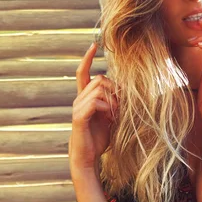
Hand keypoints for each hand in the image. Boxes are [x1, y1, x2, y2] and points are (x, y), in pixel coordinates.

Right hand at [69, 42, 118, 173]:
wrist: (87, 157)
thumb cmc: (98, 139)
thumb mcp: (109, 117)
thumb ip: (113, 103)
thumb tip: (124, 93)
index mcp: (84, 98)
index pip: (82, 72)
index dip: (87, 58)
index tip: (93, 44)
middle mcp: (78, 99)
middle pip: (99, 79)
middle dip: (114, 88)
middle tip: (120, 106)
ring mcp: (77, 107)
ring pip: (99, 88)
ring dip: (113, 100)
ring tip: (115, 114)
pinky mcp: (79, 117)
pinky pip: (96, 102)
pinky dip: (107, 108)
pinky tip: (109, 118)